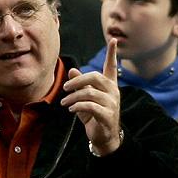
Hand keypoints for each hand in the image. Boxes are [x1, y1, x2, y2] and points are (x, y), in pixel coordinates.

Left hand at [61, 38, 121, 155]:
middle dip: (77, 81)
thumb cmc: (93, 116)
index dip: (112, 54)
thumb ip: (80, 85)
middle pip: (95, 77)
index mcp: (109, 86)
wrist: (103, 137)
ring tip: (64, 103)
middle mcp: (113, 92)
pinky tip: (71, 110)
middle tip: (65, 88)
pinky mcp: (108, 115)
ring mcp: (112, 104)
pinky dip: (78, 106)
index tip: (113, 40)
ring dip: (73, 97)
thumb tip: (72, 70)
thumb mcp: (84, 99)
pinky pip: (90, 106)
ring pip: (90, 93)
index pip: (111, 67)